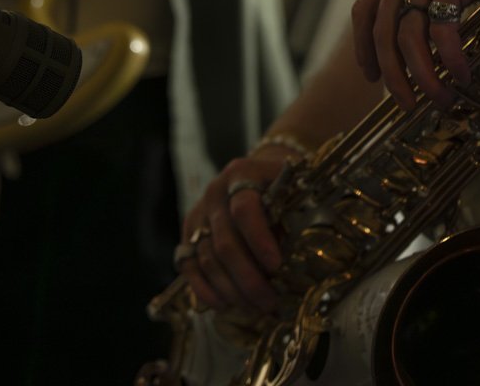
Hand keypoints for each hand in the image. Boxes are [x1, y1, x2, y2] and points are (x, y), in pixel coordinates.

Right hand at [175, 141, 299, 317]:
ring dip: (231, 290)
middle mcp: (215, 192)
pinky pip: (189, 266)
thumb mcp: (291, 189)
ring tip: (255, 308)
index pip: (244, 209)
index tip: (276, 266)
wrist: (255, 172)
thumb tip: (289, 262)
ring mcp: (199, 213)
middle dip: (248, 278)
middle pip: (225, 243)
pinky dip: (205, 290)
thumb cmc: (279, 184)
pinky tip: (224, 305)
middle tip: (269, 302)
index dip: (259, 240)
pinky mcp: (188, 233)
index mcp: (242, 173)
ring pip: (208, 260)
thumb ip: (289, 217)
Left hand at [351, 0, 479, 108]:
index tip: (370, 76)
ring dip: (422, 75)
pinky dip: (450, 58)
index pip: (364, 9)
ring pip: (409, 35)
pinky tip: (461, 74)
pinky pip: (444, 29)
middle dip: (392, 74)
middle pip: (383, 30)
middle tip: (406, 105)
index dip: (363, 47)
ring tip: (439, 98)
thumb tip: (427, 49)